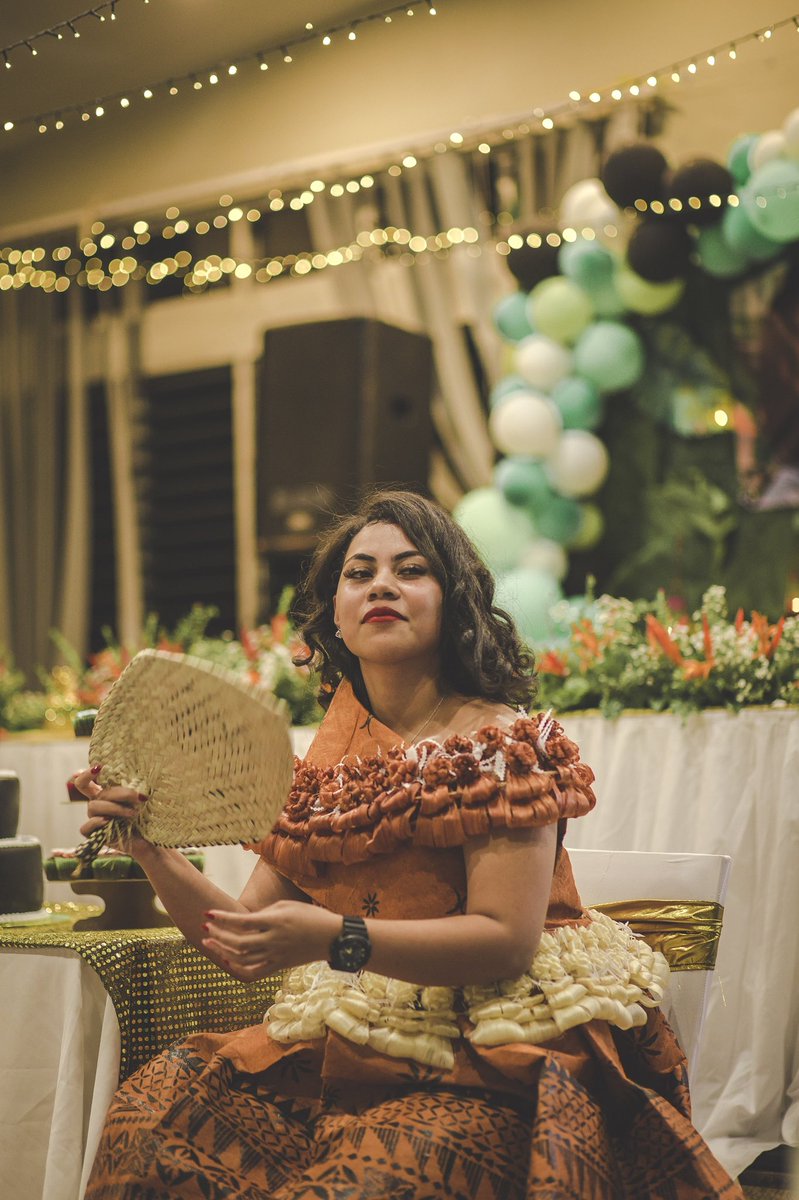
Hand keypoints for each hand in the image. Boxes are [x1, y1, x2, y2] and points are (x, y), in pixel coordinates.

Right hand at [73, 767, 148, 854]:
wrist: (149, 841)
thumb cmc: (147, 818)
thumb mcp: (142, 799)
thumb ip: (137, 787)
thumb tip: (140, 778)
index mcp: (106, 792)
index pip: (87, 780)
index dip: (87, 773)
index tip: (99, 767)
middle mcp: (98, 803)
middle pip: (93, 791)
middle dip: (117, 792)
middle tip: (139, 797)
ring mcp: (94, 818)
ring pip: (93, 806)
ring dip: (115, 808)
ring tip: (133, 814)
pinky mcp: (93, 835)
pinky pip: (85, 827)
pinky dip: (96, 822)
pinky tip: (109, 821)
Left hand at [202, 901, 339, 980]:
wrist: (332, 938)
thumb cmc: (310, 916)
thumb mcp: (287, 906)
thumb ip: (264, 914)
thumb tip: (245, 921)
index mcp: (276, 922)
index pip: (243, 922)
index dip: (223, 918)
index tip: (208, 913)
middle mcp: (273, 940)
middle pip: (238, 942)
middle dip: (218, 935)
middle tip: (206, 928)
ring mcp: (276, 955)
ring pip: (242, 958)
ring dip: (222, 951)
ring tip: (209, 942)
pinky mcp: (279, 966)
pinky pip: (254, 972)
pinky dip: (238, 968)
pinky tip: (227, 960)